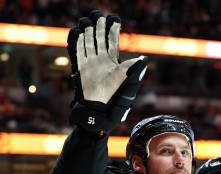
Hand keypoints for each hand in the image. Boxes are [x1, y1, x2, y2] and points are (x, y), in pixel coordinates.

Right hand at [67, 10, 147, 134]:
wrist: (99, 112)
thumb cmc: (115, 100)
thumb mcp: (127, 82)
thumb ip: (133, 69)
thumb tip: (144, 58)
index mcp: (113, 62)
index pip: (113, 41)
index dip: (113, 29)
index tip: (114, 18)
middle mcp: (101, 61)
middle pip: (99, 39)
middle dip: (98, 26)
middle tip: (97, 14)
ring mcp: (90, 65)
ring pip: (88, 43)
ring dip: (87, 32)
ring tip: (86, 20)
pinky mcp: (81, 70)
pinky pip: (78, 53)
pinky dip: (76, 42)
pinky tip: (76, 32)